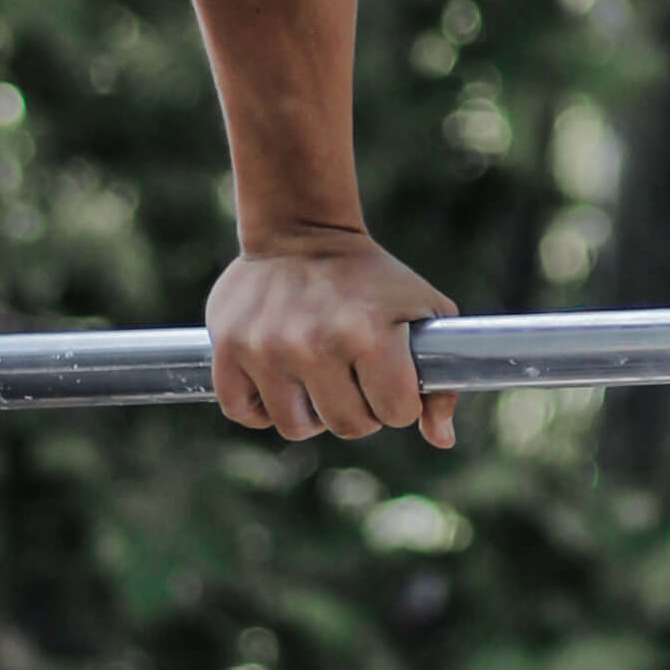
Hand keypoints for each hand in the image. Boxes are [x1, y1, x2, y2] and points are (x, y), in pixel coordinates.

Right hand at [205, 226, 459, 447]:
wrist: (301, 229)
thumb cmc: (371, 278)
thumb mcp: (422, 311)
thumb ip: (439, 381)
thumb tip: (442, 440)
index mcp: (369, 332)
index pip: (395, 413)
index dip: (398, 401)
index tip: (391, 378)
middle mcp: (314, 343)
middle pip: (347, 426)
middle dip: (359, 408)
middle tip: (353, 374)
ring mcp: (266, 347)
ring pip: (296, 427)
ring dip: (311, 410)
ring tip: (317, 373)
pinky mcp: (227, 348)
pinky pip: (245, 412)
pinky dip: (262, 406)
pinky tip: (279, 377)